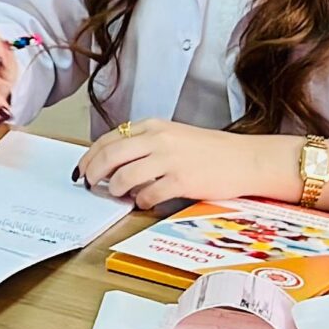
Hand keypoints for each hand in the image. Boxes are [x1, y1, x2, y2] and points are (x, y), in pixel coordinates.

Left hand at [75, 117, 268, 208]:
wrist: (245, 159)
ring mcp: (170, 159)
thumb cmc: (211, 151)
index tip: (82, 169)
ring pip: (125, 175)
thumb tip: (115, 163)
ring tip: (119, 194)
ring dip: (116, 189)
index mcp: (154, 126)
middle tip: (89, 184)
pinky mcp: (182, 180)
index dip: (90, 156)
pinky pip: (149, 194)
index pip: (109, 139)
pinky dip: (141, 202)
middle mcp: (159, 139)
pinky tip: (145, 203)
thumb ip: (146, 144)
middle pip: (110, 155)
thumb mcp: (174, 136)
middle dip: (93, 173)